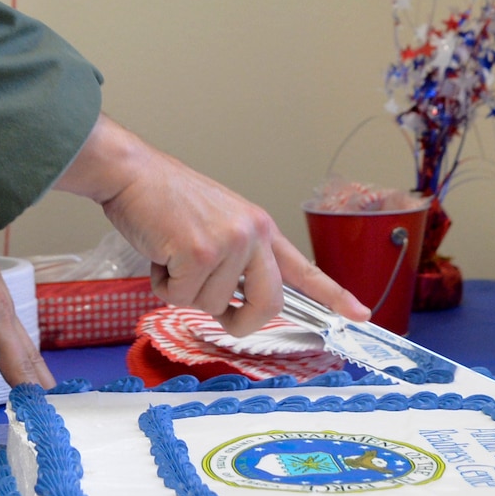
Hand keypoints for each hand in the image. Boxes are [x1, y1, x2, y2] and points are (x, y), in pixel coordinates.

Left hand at [0, 176, 53, 440]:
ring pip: (28, 352)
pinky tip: (38, 376)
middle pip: (17, 365)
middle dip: (27, 399)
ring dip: (38, 382)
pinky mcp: (6, 302)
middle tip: (37, 430)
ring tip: (51, 411)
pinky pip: (25, 339)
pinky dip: (34, 362)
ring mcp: (6, 307)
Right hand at [55, 115, 369, 336]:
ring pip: (212, 306)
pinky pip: (181, 298)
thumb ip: (237, 258)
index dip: (335, 294)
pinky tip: (158, 255)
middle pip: (267, 305)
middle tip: (222, 317)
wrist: (132, 173)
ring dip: (184, 290)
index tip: (362, 314)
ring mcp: (227, 243)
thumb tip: (235, 304)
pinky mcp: (198, 253)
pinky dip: (162, 285)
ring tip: (171, 254)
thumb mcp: (217, 222)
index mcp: (260, 227)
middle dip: (240, 321)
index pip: (304, 268)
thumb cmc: (165, 200)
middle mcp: (252, 234)